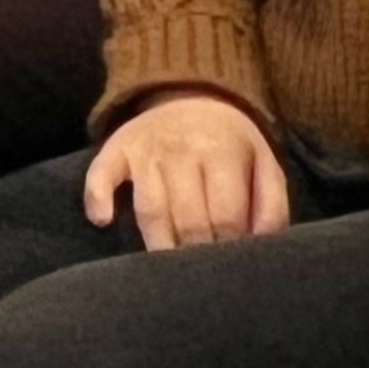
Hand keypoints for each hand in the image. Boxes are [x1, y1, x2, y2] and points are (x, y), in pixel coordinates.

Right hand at [84, 89, 289, 251]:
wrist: (190, 95)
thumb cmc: (231, 144)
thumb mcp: (264, 163)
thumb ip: (272, 204)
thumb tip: (261, 246)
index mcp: (222, 152)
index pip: (226, 215)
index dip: (230, 246)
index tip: (231, 262)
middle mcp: (181, 150)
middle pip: (189, 218)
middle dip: (197, 252)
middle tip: (203, 271)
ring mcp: (145, 150)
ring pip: (150, 210)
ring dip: (160, 245)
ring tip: (171, 268)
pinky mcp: (116, 148)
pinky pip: (100, 175)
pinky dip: (97, 198)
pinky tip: (103, 220)